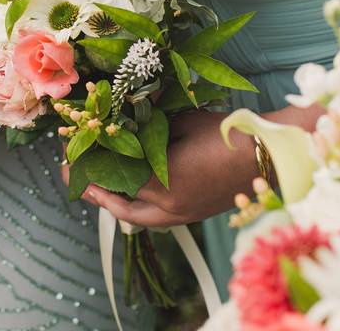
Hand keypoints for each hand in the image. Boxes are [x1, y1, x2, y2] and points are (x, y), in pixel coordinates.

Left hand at [62, 110, 257, 227]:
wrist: (270, 155)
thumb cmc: (224, 133)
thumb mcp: (180, 123)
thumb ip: (149, 127)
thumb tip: (123, 122)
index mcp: (161, 184)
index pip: (112, 180)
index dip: (88, 168)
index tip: (69, 158)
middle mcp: (170, 208)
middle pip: (121, 207)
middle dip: (95, 194)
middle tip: (75, 180)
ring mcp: (185, 215)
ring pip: (140, 218)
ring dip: (117, 204)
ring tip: (98, 189)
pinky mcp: (197, 215)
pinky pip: (159, 217)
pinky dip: (141, 206)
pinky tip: (133, 192)